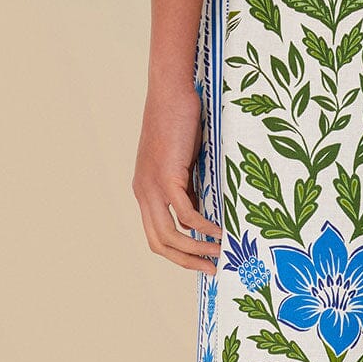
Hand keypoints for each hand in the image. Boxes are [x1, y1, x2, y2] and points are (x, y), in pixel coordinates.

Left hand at [132, 81, 221, 273]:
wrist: (170, 91)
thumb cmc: (179, 121)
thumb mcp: (183, 163)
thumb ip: (188, 188)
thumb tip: (205, 212)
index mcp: (144, 191)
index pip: (156, 237)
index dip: (178, 255)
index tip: (201, 262)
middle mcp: (143, 192)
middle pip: (160, 244)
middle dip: (187, 261)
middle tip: (212, 270)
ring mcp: (151, 186)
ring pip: (171, 235)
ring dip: (197, 249)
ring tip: (220, 253)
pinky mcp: (166, 176)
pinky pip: (186, 214)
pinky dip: (204, 226)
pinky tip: (219, 230)